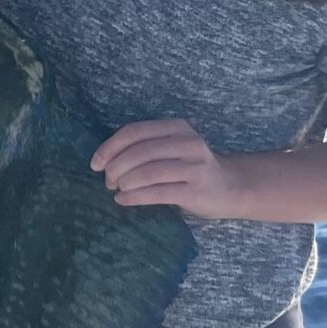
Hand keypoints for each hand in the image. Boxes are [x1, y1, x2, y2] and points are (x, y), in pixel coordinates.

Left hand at [93, 120, 246, 217]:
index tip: (95, 164)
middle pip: (139, 152)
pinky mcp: (196, 191)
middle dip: (115, 168)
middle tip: (108, 181)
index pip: (135, 132)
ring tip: (116, 189)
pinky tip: (122, 200)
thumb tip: (103, 161)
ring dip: (124, 182)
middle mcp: (188, 143)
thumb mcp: (171, 149)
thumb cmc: (190, 168)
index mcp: (177, 128)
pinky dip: (134, 197)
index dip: (110, 147)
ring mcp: (194, 167)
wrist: (231, 187)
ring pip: (147, 172)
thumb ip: (144, 148)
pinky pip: (157, 193)